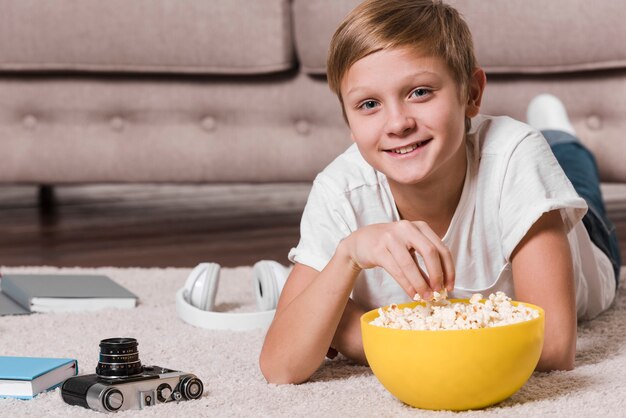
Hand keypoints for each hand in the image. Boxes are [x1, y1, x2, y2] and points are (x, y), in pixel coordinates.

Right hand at [339, 220, 454, 299]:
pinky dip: (407, 285)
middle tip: (439, 291)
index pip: (441, 248)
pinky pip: (396, 270)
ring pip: (411, 264)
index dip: (449, 269)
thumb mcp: (409, 247)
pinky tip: (412, 294)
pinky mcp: (378, 250)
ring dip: (420, 284)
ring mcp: (391, 237)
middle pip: (430, 252)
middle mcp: (407, 228)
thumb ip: (424, 262)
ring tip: (426, 297)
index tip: (449, 286)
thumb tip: (439, 286)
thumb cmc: (389, 245)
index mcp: (420, 226)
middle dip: (437, 275)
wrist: (360, 242)